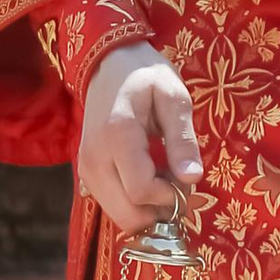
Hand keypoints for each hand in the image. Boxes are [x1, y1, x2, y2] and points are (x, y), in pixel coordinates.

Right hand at [79, 42, 201, 234]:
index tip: (187, 180)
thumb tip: (193, 178)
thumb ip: (182, 139)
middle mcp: (94, 157)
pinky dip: (133, 203)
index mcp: (117, 135)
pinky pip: (111, 204)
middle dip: (159, 211)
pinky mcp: (86, 173)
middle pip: (126, 213)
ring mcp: (86, 167)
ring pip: (118, 214)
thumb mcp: (174, 98)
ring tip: (165, 179)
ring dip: (147, 209)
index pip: (141, 191)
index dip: (170, 197)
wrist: (110, 65)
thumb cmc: (146, 77)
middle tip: (179, 187)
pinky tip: (149, 180)